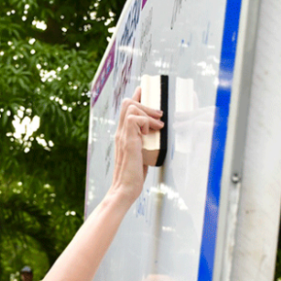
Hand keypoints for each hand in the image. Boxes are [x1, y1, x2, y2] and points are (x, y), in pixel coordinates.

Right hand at [111, 87, 163, 201]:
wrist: (124, 190)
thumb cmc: (133, 177)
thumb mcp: (141, 156)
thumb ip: (144, 145)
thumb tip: (157, 138)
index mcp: (123, 135)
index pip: (127, 109)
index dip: (137, 97)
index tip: (144, 91)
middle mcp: (121, 133)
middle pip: (128, 102)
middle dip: (146, 102)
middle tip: (159, 114)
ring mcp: (123, 136)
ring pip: (131, 107)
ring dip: (148, 113)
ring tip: (158, 126)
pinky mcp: (128, 141)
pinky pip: (135, 119)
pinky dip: (145, 122)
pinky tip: (149, 134)